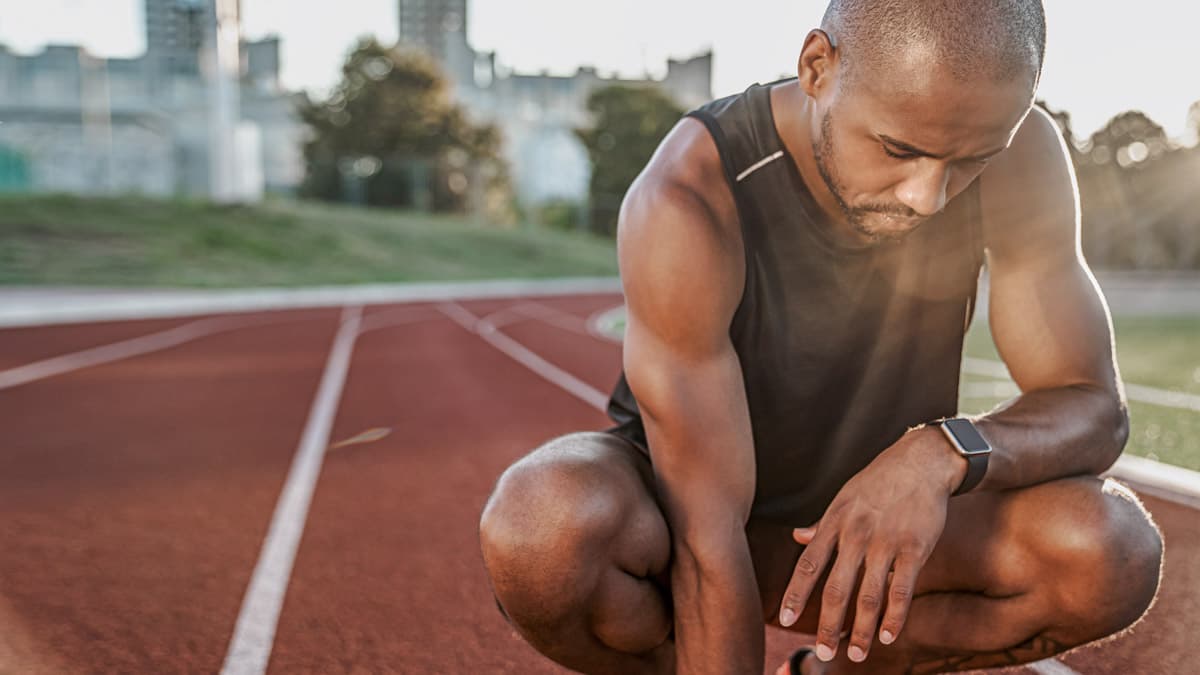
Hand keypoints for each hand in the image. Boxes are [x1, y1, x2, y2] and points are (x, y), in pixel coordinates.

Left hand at [777, 428, 963, 664]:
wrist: (921, 461)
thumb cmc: (879, 481)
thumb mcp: (844, 497)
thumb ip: (822, 523)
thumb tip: (797, 536)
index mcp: (835, 522)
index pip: (808, 564)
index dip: (795, 594)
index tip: (784, 620)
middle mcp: (855, 534)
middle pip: (835, 588)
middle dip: (828, 625)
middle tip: (823, 653)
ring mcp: (885, 542)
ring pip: (868, 595)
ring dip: (862, 630)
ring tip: (857, 655)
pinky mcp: (914, 548)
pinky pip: (901, 589)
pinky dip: (894, 616)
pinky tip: (888, 636)